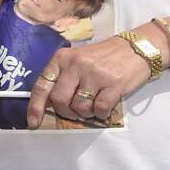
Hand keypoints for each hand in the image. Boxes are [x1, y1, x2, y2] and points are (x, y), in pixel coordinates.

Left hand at [26, 38, 150, 127]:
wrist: (136, 48)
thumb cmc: (103, 57)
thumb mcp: (77, 59)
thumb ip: (62, 77)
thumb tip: (48, 104)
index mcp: (62, 58)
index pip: (42, 85)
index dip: (35, 106)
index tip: (33, 122)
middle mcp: (76, 65)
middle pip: (59, 100)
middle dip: (65, 112)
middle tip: (75, 111)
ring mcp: (95, 74)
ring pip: (79, 107)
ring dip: (85, 113)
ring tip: (92, 105)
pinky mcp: (114, 84)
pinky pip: (100, 109)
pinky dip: (100, 114)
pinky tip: (104, 106)